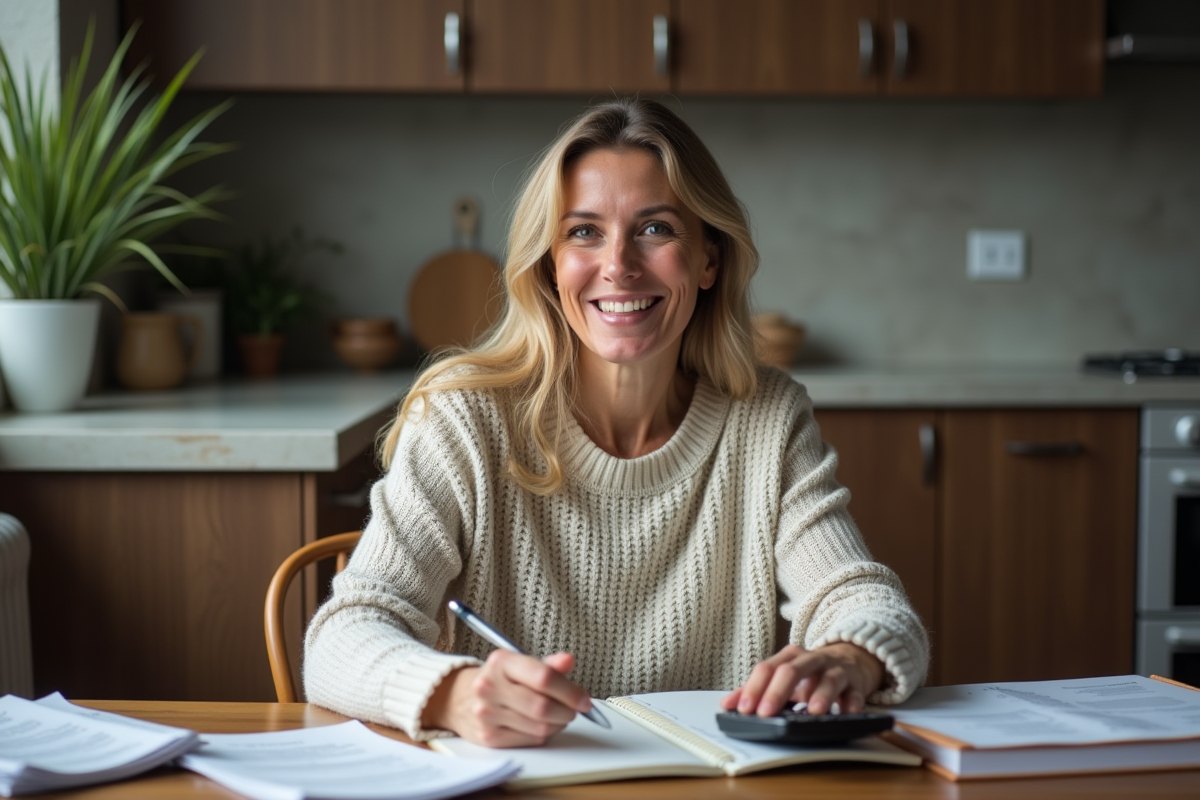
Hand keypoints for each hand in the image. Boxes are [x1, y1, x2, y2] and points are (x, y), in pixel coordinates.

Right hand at [421, 651, 592, 746]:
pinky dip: (543, 735)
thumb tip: (569, 660)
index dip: (570, 691)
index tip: (584, 699)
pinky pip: (529, 741)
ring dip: (558, 724)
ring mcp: (487, 713)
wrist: (458, 697)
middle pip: (542, 706)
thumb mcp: (520, 664)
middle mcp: (490, 687)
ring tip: (558, 716)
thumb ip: (547, 665)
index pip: (543, 677)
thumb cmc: (498, 679)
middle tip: (576, 709)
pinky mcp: (488, 736)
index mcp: (501, 662)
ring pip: (539, 727)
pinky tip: (542, 725)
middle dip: (567, 711)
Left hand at [720, 642, 883, 717]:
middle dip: (777, 691)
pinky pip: (856, 693)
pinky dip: (853, 704)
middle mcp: (811, 659)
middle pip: (792, 670)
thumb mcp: (783, 676)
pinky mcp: (857, 683)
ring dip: (821, 695)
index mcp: (790, 657)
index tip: (744, 709)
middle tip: (766, 713)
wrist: (851, 659)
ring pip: (828, 678)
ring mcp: (836, 669)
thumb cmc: (810, 673)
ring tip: (813, 712)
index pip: (767, 668)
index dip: (753, 688)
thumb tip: (727, 705)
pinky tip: (847, 714)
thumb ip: (755, 689)